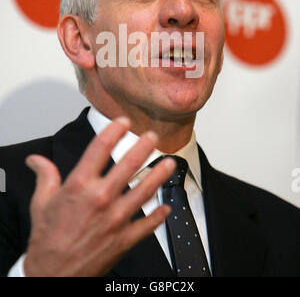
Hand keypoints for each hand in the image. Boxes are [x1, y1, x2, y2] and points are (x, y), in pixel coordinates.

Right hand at [23, 117, 175, 276]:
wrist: (53, 275)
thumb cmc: (48, 239)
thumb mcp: (41, 202)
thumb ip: (44, 176)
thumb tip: (36, 160)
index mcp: (79, 186)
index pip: (100, 148)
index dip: (114, 131)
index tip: (122, 122)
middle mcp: (100, 199)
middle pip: (129, 164)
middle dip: (143, 146)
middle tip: (151, 136)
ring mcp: (115, 219)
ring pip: (145, 190)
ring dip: (159, 174)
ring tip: (169, 162)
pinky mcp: (124, 238)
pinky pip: (147, 224)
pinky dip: (159, 215)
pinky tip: (166, 207)